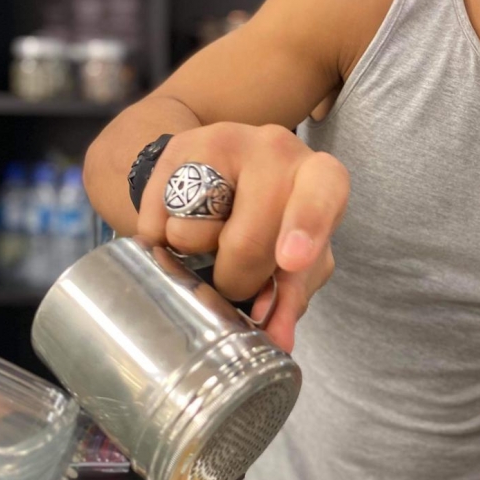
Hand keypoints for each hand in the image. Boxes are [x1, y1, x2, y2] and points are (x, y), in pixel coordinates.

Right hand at [137, 123, 349, 352]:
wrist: (221, 170)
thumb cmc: (275, 223)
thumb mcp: (296, 258)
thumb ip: (291, 296)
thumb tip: (276, 338)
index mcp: (322, 177)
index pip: (320, 198)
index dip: (305, 230)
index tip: (290, 260)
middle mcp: (278, 148)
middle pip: (248, 240)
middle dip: (237, 277)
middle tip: (235, 273)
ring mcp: (226, 140)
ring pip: (194, 233)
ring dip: (195, 255)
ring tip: (210, 237)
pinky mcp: (179, 146)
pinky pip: (157, 223)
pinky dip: (161, 243)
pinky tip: (181, 226)